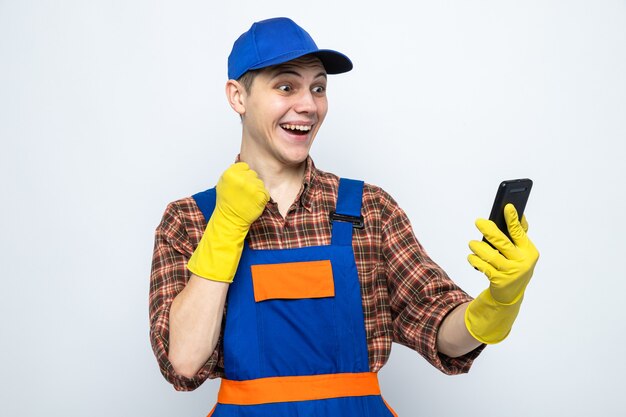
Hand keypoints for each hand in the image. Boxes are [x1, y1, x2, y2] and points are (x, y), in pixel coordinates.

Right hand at [215, 162, 269, 228]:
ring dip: (256, 189)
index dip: (243, 175)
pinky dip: (261, 197)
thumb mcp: (223, 183)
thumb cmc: (226, 202)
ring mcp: (253, 187)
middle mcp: (242, 178)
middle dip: (250, 182)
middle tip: (243, 192)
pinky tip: (253, 202)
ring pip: (260, 183)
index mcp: (231, 173)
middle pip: (253, 174)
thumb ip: (232, 172)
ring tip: (247, 198)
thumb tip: (241, 162)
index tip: (239, 184)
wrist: (230, 219)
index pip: (245, 166)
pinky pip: (265, 192)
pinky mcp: (261, 195)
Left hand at [464, 204, 538, 343]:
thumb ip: (520, 234)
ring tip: (472, 243)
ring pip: (489, 256)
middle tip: (478, 221)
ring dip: (477, 247)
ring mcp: (511, 272)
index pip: (519, 232)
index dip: (513, 219)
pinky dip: (475, 260)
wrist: (511, 294)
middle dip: (489, 230)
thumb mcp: (522, 252)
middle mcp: (522, 262)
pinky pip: (483, 267)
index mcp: (529, 251)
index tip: (507, 207)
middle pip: (502, 242)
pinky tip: (471, 256)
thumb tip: (519, 213)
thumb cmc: (515, 266)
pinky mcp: (499, 281)